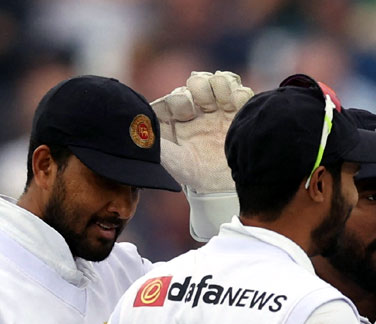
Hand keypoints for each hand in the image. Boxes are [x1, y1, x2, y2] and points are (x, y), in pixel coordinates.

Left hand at [152, 71, 252, 193]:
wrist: (224, 190)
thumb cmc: (192, 176)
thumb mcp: (169, 159)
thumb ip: (152, 138)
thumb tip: (134, 122)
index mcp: (177, 117)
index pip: (177, 95)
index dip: (179, 99)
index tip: (185, 113)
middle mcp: (198, 110)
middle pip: (198, 81)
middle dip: (200, 86)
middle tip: (203, 103)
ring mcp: (220, 111)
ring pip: (220, 81)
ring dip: (220, 85)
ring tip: (222, 102)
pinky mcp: (240, 115)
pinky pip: (242, 93)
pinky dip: (240, 93)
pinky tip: (235, 105)